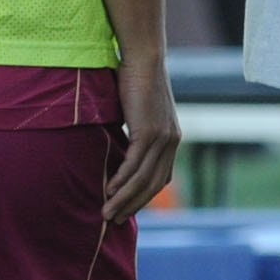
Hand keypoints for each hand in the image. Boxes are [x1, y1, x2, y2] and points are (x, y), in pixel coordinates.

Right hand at [105, 53, 182, 226]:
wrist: (143, 57)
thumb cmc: (135, 81)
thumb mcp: (137, 113)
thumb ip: (133, 132)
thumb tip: (117, 148)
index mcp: (172, 139)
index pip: (160, 178)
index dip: (144, 197)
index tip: (126, 209)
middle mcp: (172, 141)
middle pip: (153, 185)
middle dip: (134, 206)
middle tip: (114, 221)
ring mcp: (162, 137)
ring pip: (143, 179)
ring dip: (124, 199)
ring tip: (107, 214)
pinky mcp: (149, 131)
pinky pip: (134, 165)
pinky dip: (121, 181)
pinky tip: (109, 191)